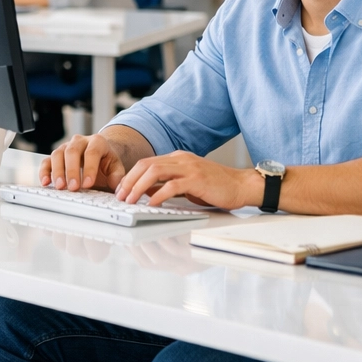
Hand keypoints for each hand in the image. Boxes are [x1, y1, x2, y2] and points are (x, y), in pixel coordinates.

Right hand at [39, 133, 125, 191]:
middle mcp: (79, 141)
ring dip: (57, 171)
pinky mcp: (56, 156)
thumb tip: (114, 185)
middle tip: (73, 187)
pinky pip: (47, 161)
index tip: (88, 184)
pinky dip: (45, 172)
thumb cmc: (106, 162)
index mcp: (97, 142)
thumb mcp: (116, 167)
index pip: (91, 152)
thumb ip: (117, 176)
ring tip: (60, 187)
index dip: (89, 168)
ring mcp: (66, 147)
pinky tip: (46, 182)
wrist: (99, 155)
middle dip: (72, 170)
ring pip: (57, 154)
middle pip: (72, 151)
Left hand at [116, 152, 259, 209]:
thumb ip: (167, 185)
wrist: (241, 185)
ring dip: (138, 186)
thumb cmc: (215, 186)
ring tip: (130, 199)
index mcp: (177, 158)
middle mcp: (181, 159)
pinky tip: (151, 203)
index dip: (130, 176)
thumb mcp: (186, 184)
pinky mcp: (197, 179)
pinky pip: (172, 185)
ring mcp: (189, 168)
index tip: (121, 190)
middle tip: (120, 196)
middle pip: (146, 165)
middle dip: (129, 180)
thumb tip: (146, 191)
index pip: (146, 163)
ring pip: (155, 171)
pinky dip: (158, 194)